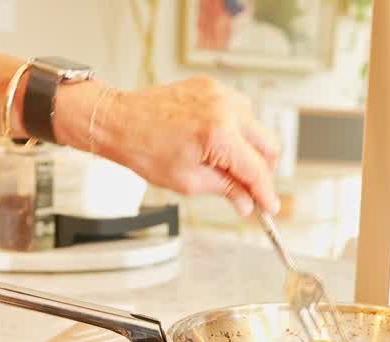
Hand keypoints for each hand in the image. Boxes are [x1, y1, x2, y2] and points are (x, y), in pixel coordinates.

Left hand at [58, 77, 281, 216]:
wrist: (119, 121)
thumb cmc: (143, 148)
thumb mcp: (188, 181)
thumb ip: (226, 190)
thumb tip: (247, 202)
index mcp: (219, 135)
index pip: (257, 170)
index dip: (266, 193)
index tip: (269, 207)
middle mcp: (224, 109)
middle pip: (270, 145)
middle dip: (264, 171)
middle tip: (251, 188)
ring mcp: (220, 94)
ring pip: (258, 126)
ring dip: (252, 149)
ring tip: (229, 164)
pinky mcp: (213, 87)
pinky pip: (241, 109)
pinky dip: (238, 128)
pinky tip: (221, 141)